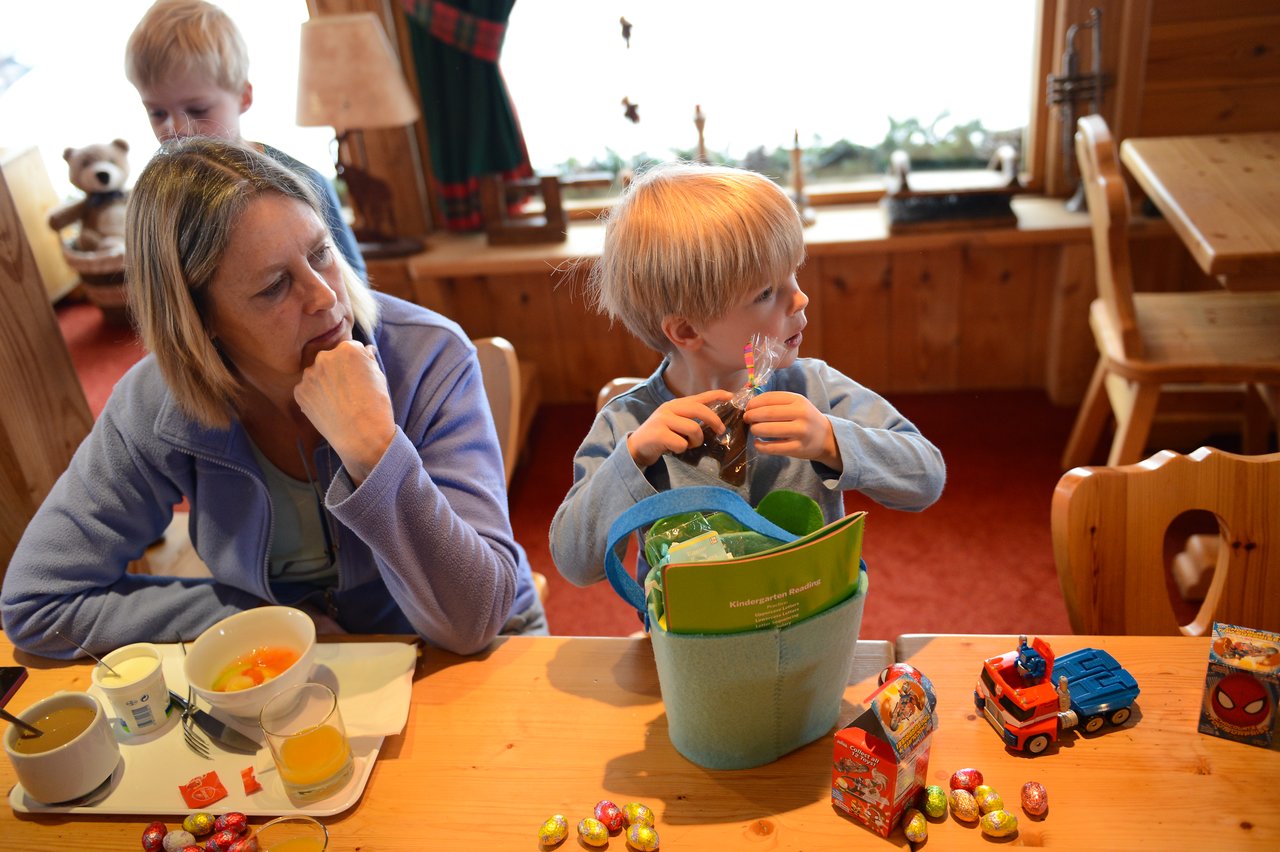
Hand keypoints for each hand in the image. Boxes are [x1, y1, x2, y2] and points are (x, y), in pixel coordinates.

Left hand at [294, 340, 394, 484]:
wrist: (361, 436)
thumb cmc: (375, 406)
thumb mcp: (379, 377)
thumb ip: (368, 359)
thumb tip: (365, 350)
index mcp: (347, 349)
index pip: (351, 349)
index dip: (357, 364)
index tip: (360, 376)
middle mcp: (324, 357)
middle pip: (331, 359)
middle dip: (338, 370)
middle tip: (348, 390)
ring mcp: (309, 375)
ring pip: (317, 374)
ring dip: (324, 382)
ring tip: (338, 401)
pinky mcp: (299, 391)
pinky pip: (307, 389)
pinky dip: (315, 396)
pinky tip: (328, 408)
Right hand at [626, 390, 732, 468]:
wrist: (636, 447)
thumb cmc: (661, 436)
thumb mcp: (675, 422)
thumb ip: (690, 418)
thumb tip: (715, 422)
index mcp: (675, 404)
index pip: (699, 397)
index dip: (716, 395)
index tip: (730, 396)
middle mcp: (669, 408)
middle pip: (699, 410)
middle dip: (714, 421)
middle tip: (720, 431)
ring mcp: (662, 420)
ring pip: (693, 429)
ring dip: (695, 441)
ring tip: (688, 444)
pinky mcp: (658, 434)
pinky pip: (681, 443)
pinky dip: (682, 449)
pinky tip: (674, 449)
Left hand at [743, 391, 839, 469]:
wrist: (825, 437)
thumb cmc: (805, 419)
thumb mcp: (796, 404)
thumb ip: (777, 402)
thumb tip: (750, 405)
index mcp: (798, 400)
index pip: (769, 398)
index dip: (754, 403)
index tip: (747, 408)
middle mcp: (801, 414)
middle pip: (767, 413)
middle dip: (751, 416)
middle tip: (746, 419)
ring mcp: (800, 432)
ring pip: (768, 430)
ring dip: (755, 429)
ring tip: (753, 429)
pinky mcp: (797, 448)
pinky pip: (772, 448)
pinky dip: (760, 446)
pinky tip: (757, 443)